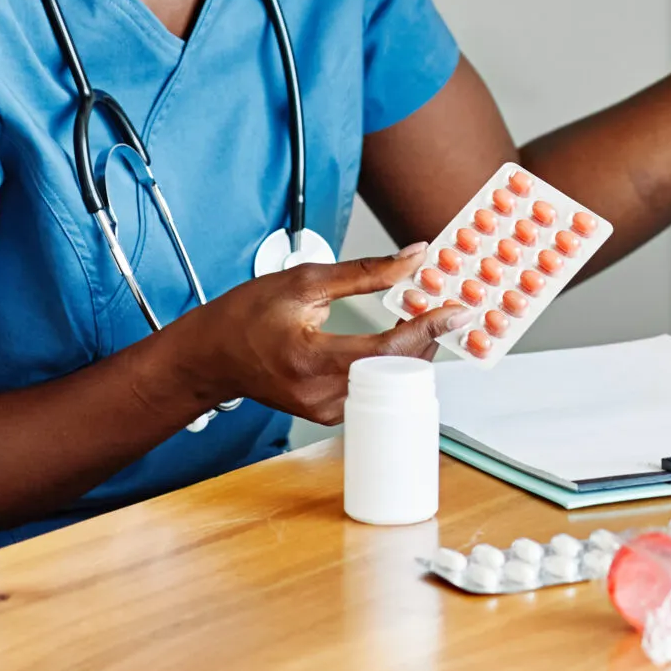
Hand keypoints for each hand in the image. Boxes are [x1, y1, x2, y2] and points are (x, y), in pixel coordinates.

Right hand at [174, 247, 469, 425]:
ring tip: (419, 320)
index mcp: (312, 358)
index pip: (389, 349)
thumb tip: (413, 257)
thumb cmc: (245, 317)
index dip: (430, 328)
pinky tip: (393, 342)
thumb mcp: (305, 280)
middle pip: (397, 371)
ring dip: (410, 352)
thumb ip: (365, 272)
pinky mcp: (328, 413)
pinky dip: (390, 366)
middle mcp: (321, 393)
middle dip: (426, 339)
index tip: (458, 310)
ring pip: (389, 383)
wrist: (212, 355)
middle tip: (442, 308)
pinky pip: (374, 390)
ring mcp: (325, 409)